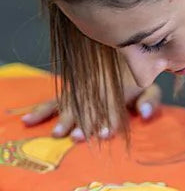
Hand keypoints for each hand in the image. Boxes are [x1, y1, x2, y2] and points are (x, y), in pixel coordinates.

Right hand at [20, 71, 162, 140]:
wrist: (121, 52)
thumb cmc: (139, 79)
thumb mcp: (150, 86)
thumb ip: (150, 100)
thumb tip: (144, 113)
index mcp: (118, 86)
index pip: (114, 105)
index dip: (111, 119)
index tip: (107, 133)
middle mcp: (96, 86)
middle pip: (89, 107)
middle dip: (84, 123)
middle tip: (78, 137)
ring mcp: (79, 88)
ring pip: (70, 104)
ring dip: (64, 119)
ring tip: (59, 134)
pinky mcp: (67, 90)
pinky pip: (53, 100)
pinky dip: (41, 111)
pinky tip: (28, 120)